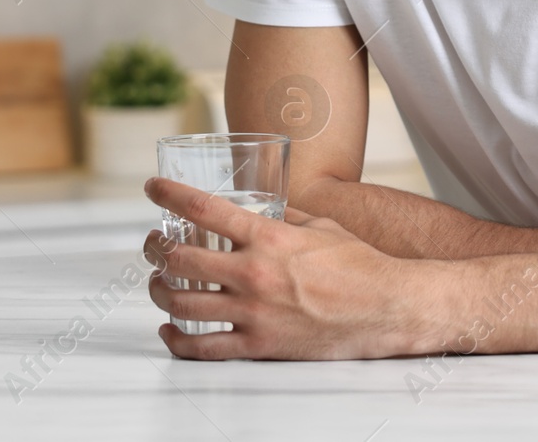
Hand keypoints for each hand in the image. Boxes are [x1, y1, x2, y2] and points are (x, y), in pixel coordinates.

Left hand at [143, 176, 430, 360]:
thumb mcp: (321, 227)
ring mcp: (253, 312)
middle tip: (153, 244)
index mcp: (268, 237)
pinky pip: (202, 348)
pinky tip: (169, 330)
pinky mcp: (258, 345)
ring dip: (159, 291)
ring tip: (158, 283)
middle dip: (155, 249)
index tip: (152, 188)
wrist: (386, 307)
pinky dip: (176, 340)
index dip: (169, 195)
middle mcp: (254, 273)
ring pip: (181, 303)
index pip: (204, 208)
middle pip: (179, 259)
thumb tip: (266, 211)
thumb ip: (287, 219)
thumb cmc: (359, 264)